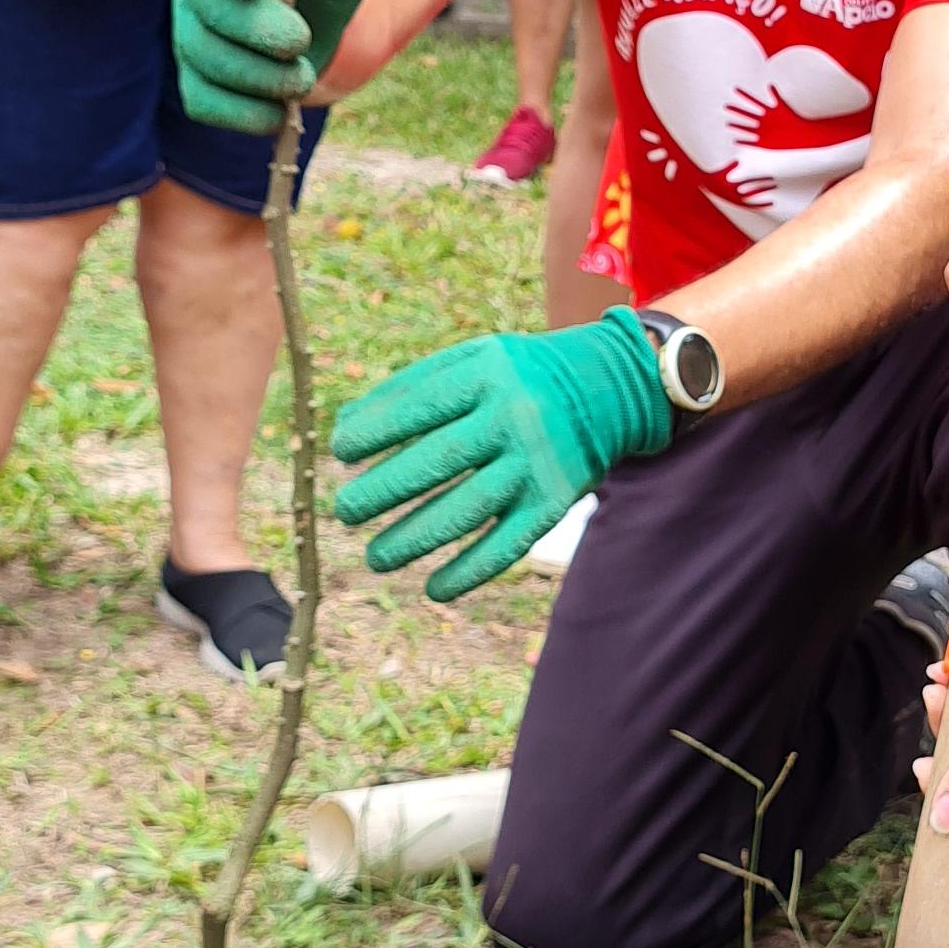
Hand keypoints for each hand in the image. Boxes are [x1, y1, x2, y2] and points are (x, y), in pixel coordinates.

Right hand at [172, 0, 374, 133]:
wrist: (317, 29)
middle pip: (211, 7)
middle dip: (255, 29)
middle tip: (300, 43)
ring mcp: (190, 34)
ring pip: (207, 58)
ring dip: (257, 75)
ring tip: (301, 81)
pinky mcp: (197, 81)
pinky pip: (204, 101)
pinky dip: (242, 112)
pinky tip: (279, 115)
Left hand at [332, 307, 671, 600]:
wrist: (607, 389)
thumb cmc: (516, 376)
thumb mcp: (473, 359)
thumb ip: (413, 386)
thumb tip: (345, 431)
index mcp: (487, 373)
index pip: (417, 407)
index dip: (372, 433)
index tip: (340, 453)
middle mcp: (514, 418)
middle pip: (437, 461)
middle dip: (382, 491)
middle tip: (345, 511)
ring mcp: (536, 464)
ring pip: (467, 509)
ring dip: (414, 539)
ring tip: (375, 558)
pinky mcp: (553, 502)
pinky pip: (507, 543)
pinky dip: (470, 571)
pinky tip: (434, 588)